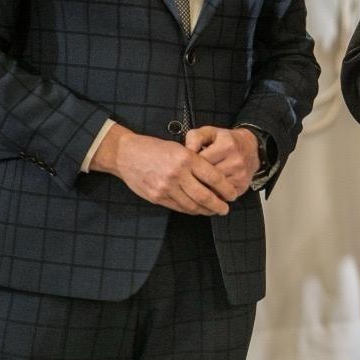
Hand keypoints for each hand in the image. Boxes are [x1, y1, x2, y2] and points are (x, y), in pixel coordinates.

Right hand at [91, 125, 232, 215]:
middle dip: (218, 205)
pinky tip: (197, 210)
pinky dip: (190, 210)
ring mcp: (166, 187)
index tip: (233, 194)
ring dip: (205, 210)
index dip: (226, 188)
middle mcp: (178, 173)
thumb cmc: (155, 149)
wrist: (126, 154)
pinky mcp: (157, 197)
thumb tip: (213, 180)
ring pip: (192, 205)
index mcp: (187, 158)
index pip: (213, 177)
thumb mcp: (179, 148)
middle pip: (204, 195)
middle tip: (226, 209)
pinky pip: (178, 207)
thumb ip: (195, 162)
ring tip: (213, 211)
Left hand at [185, 125, 259, 201]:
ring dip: (203, 188)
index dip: (190, 164)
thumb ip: (195, 137)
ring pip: (213, 188)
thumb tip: (187, 150)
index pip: (201, 160)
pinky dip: (213, 194)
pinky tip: (208, 189)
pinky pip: (221, 195)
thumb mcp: (210, 132)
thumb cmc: (225, 140)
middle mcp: (236, 161)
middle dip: (195, 178)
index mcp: (227, 145)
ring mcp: (240, 175)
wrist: (250, 147)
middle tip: (188, 177)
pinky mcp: (242, 186)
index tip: (187, 165)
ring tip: (197, 183)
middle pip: (207, 176)